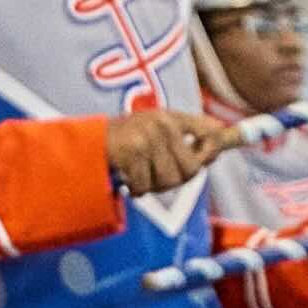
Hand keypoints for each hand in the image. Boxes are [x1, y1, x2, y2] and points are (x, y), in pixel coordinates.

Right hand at [105, 104, 245, 197]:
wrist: (87, 144)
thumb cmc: (127, 142)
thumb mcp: (158, 132)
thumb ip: (188, 136)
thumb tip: (219, 140)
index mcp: (171, 118)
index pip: (210, 130)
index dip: (220, 145)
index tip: (214, 154)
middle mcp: (162, 123)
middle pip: (192, 169)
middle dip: (176, 180)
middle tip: (157, 175)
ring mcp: (147, 136)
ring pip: (170, 180)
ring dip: (153, 186)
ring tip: (140, 174)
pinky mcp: (132, 151)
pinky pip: (146, 185)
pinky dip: (136, 188)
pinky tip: (127, 179)